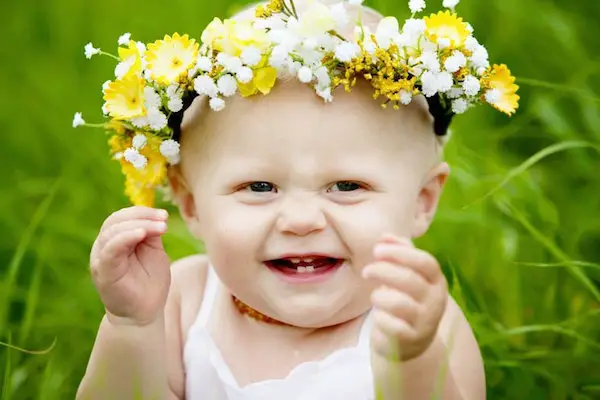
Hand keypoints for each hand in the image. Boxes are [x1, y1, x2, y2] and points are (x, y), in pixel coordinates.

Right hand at [90, 206, 170, 325]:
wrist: (144, 312)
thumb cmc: (149, 282)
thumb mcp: (153, 252)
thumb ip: (151, 234)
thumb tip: (157, 217)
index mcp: (115, 240)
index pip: (122, 217)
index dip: (143, 212)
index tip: (165, 215)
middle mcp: (104, 246)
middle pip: (115, 220)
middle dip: (142, 216)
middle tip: (164, 219)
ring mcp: (101, 258)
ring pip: (112, 231)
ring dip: (138, 225)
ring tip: (160, 227)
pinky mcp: (103, 271)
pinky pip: (110, 249)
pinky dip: (125, 238)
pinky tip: (142, 234)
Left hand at [364, 234, 447, 361]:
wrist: (410, 342)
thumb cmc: (406, 299)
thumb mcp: (408, 275)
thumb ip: (399, 253)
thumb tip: (385, 235)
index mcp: (436, 280)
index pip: (425, 262)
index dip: (400, 253)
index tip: (377, 249)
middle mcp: (435, 300)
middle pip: (409, 280)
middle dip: (383, 271)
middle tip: (366, 271)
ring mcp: (425, 321)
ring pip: (399, 303)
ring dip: (379, 297)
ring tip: (375, 297)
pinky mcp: (412, 339)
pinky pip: (392, 326)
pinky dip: (381, 318)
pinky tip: (379, 316)